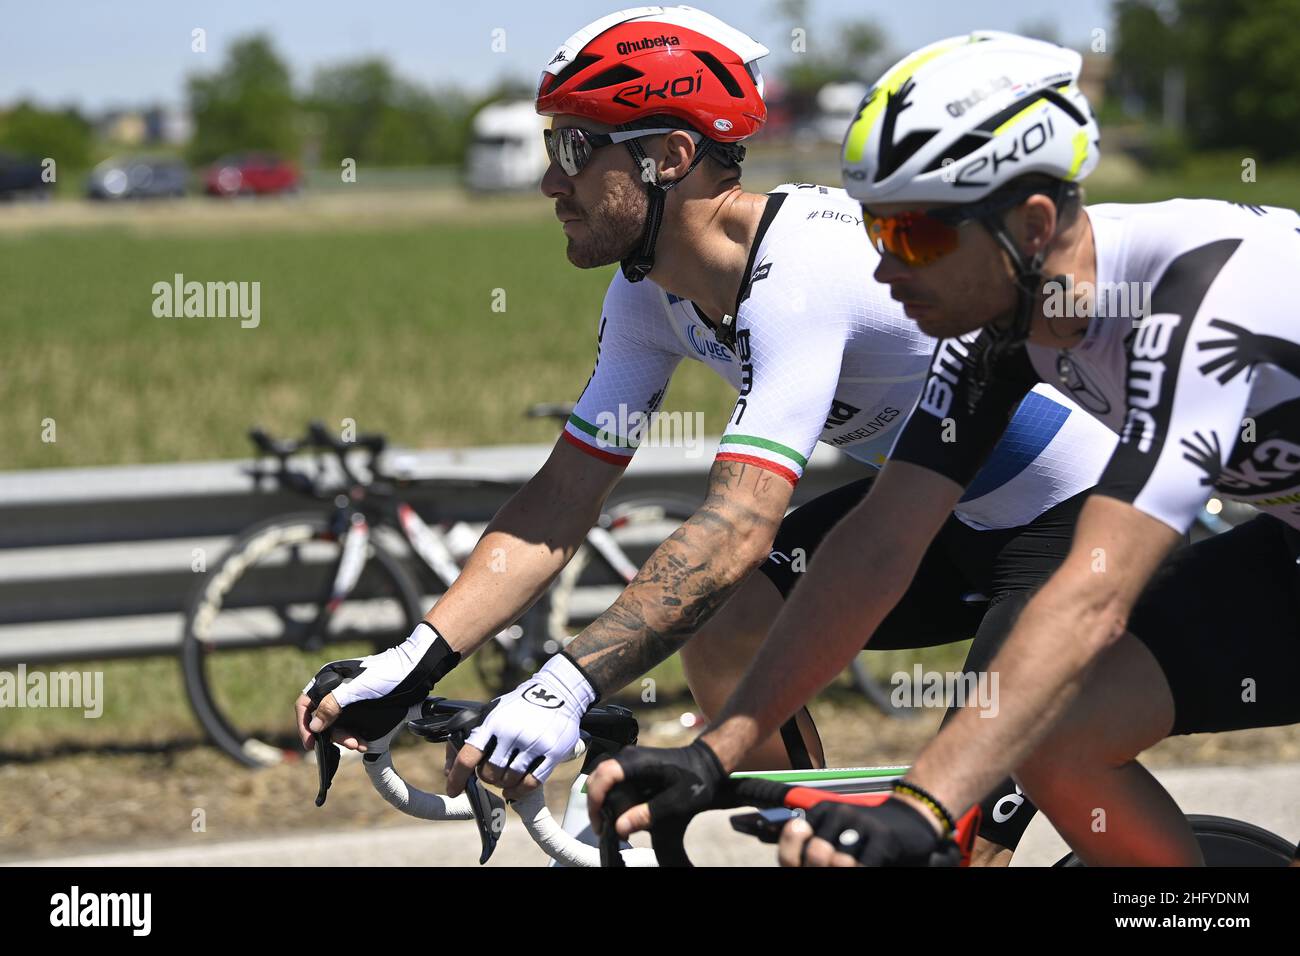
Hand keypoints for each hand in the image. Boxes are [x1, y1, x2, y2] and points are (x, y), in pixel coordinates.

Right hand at [296, 621, 459, 751]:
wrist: (416, 671)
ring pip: (338, 726)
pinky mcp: (362, 709)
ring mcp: (349, 700)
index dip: (305, 723)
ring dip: (346, 738)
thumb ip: (333, 704)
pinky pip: (352, 727)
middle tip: (350, 744)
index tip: (310, 743)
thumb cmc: (387, 674)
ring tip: (360, 745)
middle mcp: (336, 690)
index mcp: (329, 678)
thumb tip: (314, 726)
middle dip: (334, 735)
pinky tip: (364, 744)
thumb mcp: (358, 688)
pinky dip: (356, 737)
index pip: (306, 703)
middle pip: (323, 719)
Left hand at [447, 654, 596, 800]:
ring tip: (505, 777)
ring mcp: (533, 743)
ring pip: (509, 780)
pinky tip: (515, 788)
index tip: (453, 790)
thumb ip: (473, 740)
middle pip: (489, 773)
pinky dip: (519, 791)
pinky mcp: (552, 752)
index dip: (457, 777)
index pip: (468, 756)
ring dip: (504, 784)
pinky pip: (530, 783)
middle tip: (491, 774)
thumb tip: (449, 772)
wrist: (558, 692)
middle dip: (487, 777)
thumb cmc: (519, 707)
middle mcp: (512, 732)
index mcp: (493, 722)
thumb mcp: (493, 714)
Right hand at [585, 739, 725, 839]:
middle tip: (603, 828)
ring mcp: (629, 759)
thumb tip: (620, 828)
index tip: (599, 822)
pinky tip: (620, 814)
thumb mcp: (676, 802)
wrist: (707, 763)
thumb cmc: (696, 780)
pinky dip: (610, 796)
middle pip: (597, 776)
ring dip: (601, 800)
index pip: (604, 775)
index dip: (595, 798)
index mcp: (637, 762)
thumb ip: (648, 814)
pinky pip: (612, 779)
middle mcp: (628, 756)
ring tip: (609, 824)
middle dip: (595, 803)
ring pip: (602, 778)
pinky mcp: (633, 766)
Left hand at [776, 797, 946, 866]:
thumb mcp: (838, 834)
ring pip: (839, 862)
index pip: (792, 842)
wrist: (912, 816)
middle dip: (822, 870)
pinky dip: (864, 869)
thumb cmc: (870, 833)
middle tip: (835, 870)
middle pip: (816, 855)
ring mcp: (862, 824)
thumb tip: (798, 864)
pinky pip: (865, 864)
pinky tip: (868, 868)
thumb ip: (817, 847)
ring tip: (855, 866)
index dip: (794, 863)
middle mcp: (838, 814)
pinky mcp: (884, 837)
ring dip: (845, 871)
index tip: (805, 867)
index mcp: (821, 813)